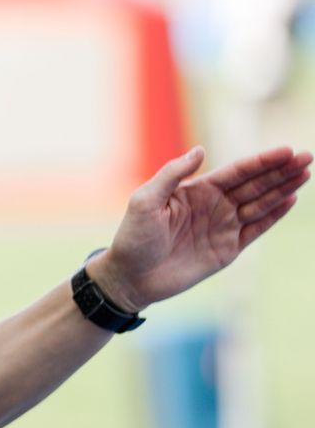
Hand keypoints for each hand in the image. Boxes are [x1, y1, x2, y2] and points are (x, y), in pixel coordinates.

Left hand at [95, 142, 310, 312]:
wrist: (131, 277)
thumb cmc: (134, 236)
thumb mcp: (146, 200)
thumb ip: (173, 174)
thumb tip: (200, 150)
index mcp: (198, 190)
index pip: (238, 171)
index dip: (263, 161)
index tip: (286, 150)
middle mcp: (215, 205)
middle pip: (255, 184)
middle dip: (281, 171)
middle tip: (307, 156)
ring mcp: (224, 227)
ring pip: (261, 204)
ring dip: (283, 189)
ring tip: (305, 173)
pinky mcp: (228, 249)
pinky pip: (256, 229)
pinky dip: (273, 215)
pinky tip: (290, 200)